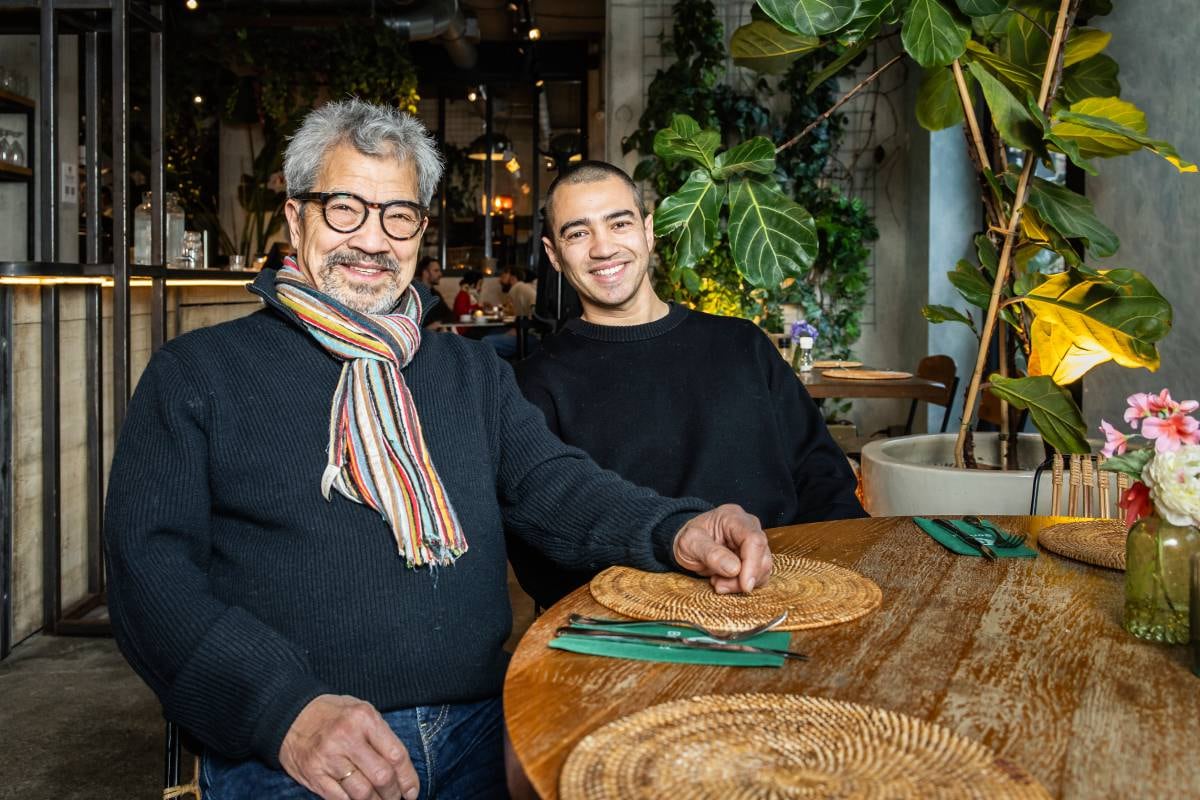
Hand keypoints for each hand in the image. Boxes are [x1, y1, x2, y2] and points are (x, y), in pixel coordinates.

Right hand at [279, 694, 418, 799]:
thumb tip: (401, 769)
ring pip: (362, 793)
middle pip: (382, 777)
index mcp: (364, 719)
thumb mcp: (361, 710)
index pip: (396, 755)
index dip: (408, 779)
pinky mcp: (314, 775)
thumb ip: (381, 735)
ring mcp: (329, 758)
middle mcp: (347, 738)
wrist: (291, 715)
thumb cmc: (333, 713)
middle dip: (393, 794)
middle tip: (396, 798)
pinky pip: (340, 799)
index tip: (412, 791)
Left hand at [672, 504, 772, 593]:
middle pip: (762, 555)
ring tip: (717, 582)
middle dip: (744, 577)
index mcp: (733, 518)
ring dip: (741, 583)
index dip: (752, 564)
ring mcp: (753, 543)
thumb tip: (735, 569)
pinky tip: (724, 582)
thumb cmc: (689, 539)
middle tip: (719, 585)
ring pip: (763, 568)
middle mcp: (749, 527)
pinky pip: (758, 575)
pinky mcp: (755, 557)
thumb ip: (711, 554)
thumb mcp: (691, 543)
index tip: (745, 585)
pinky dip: (742, 585)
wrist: (689, 544)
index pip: (754, 539)